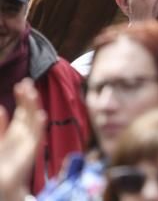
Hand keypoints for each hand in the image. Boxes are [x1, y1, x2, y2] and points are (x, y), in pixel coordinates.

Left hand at [0, 79, 45, 199]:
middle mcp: (25, 133)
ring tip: (32, 93)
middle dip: (29, 97)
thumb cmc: (1, 162)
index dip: (22, 97)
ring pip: (35, 120)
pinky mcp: (32, 152)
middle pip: (30, 111)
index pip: (23, 109)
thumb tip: (0, 108)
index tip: (20, 84)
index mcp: (17, 130)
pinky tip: (41, 116)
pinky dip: (41, 127)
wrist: (4, 186)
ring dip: (35, 107)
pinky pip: (38, 137)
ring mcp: (30, 141)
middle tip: (27, 83)